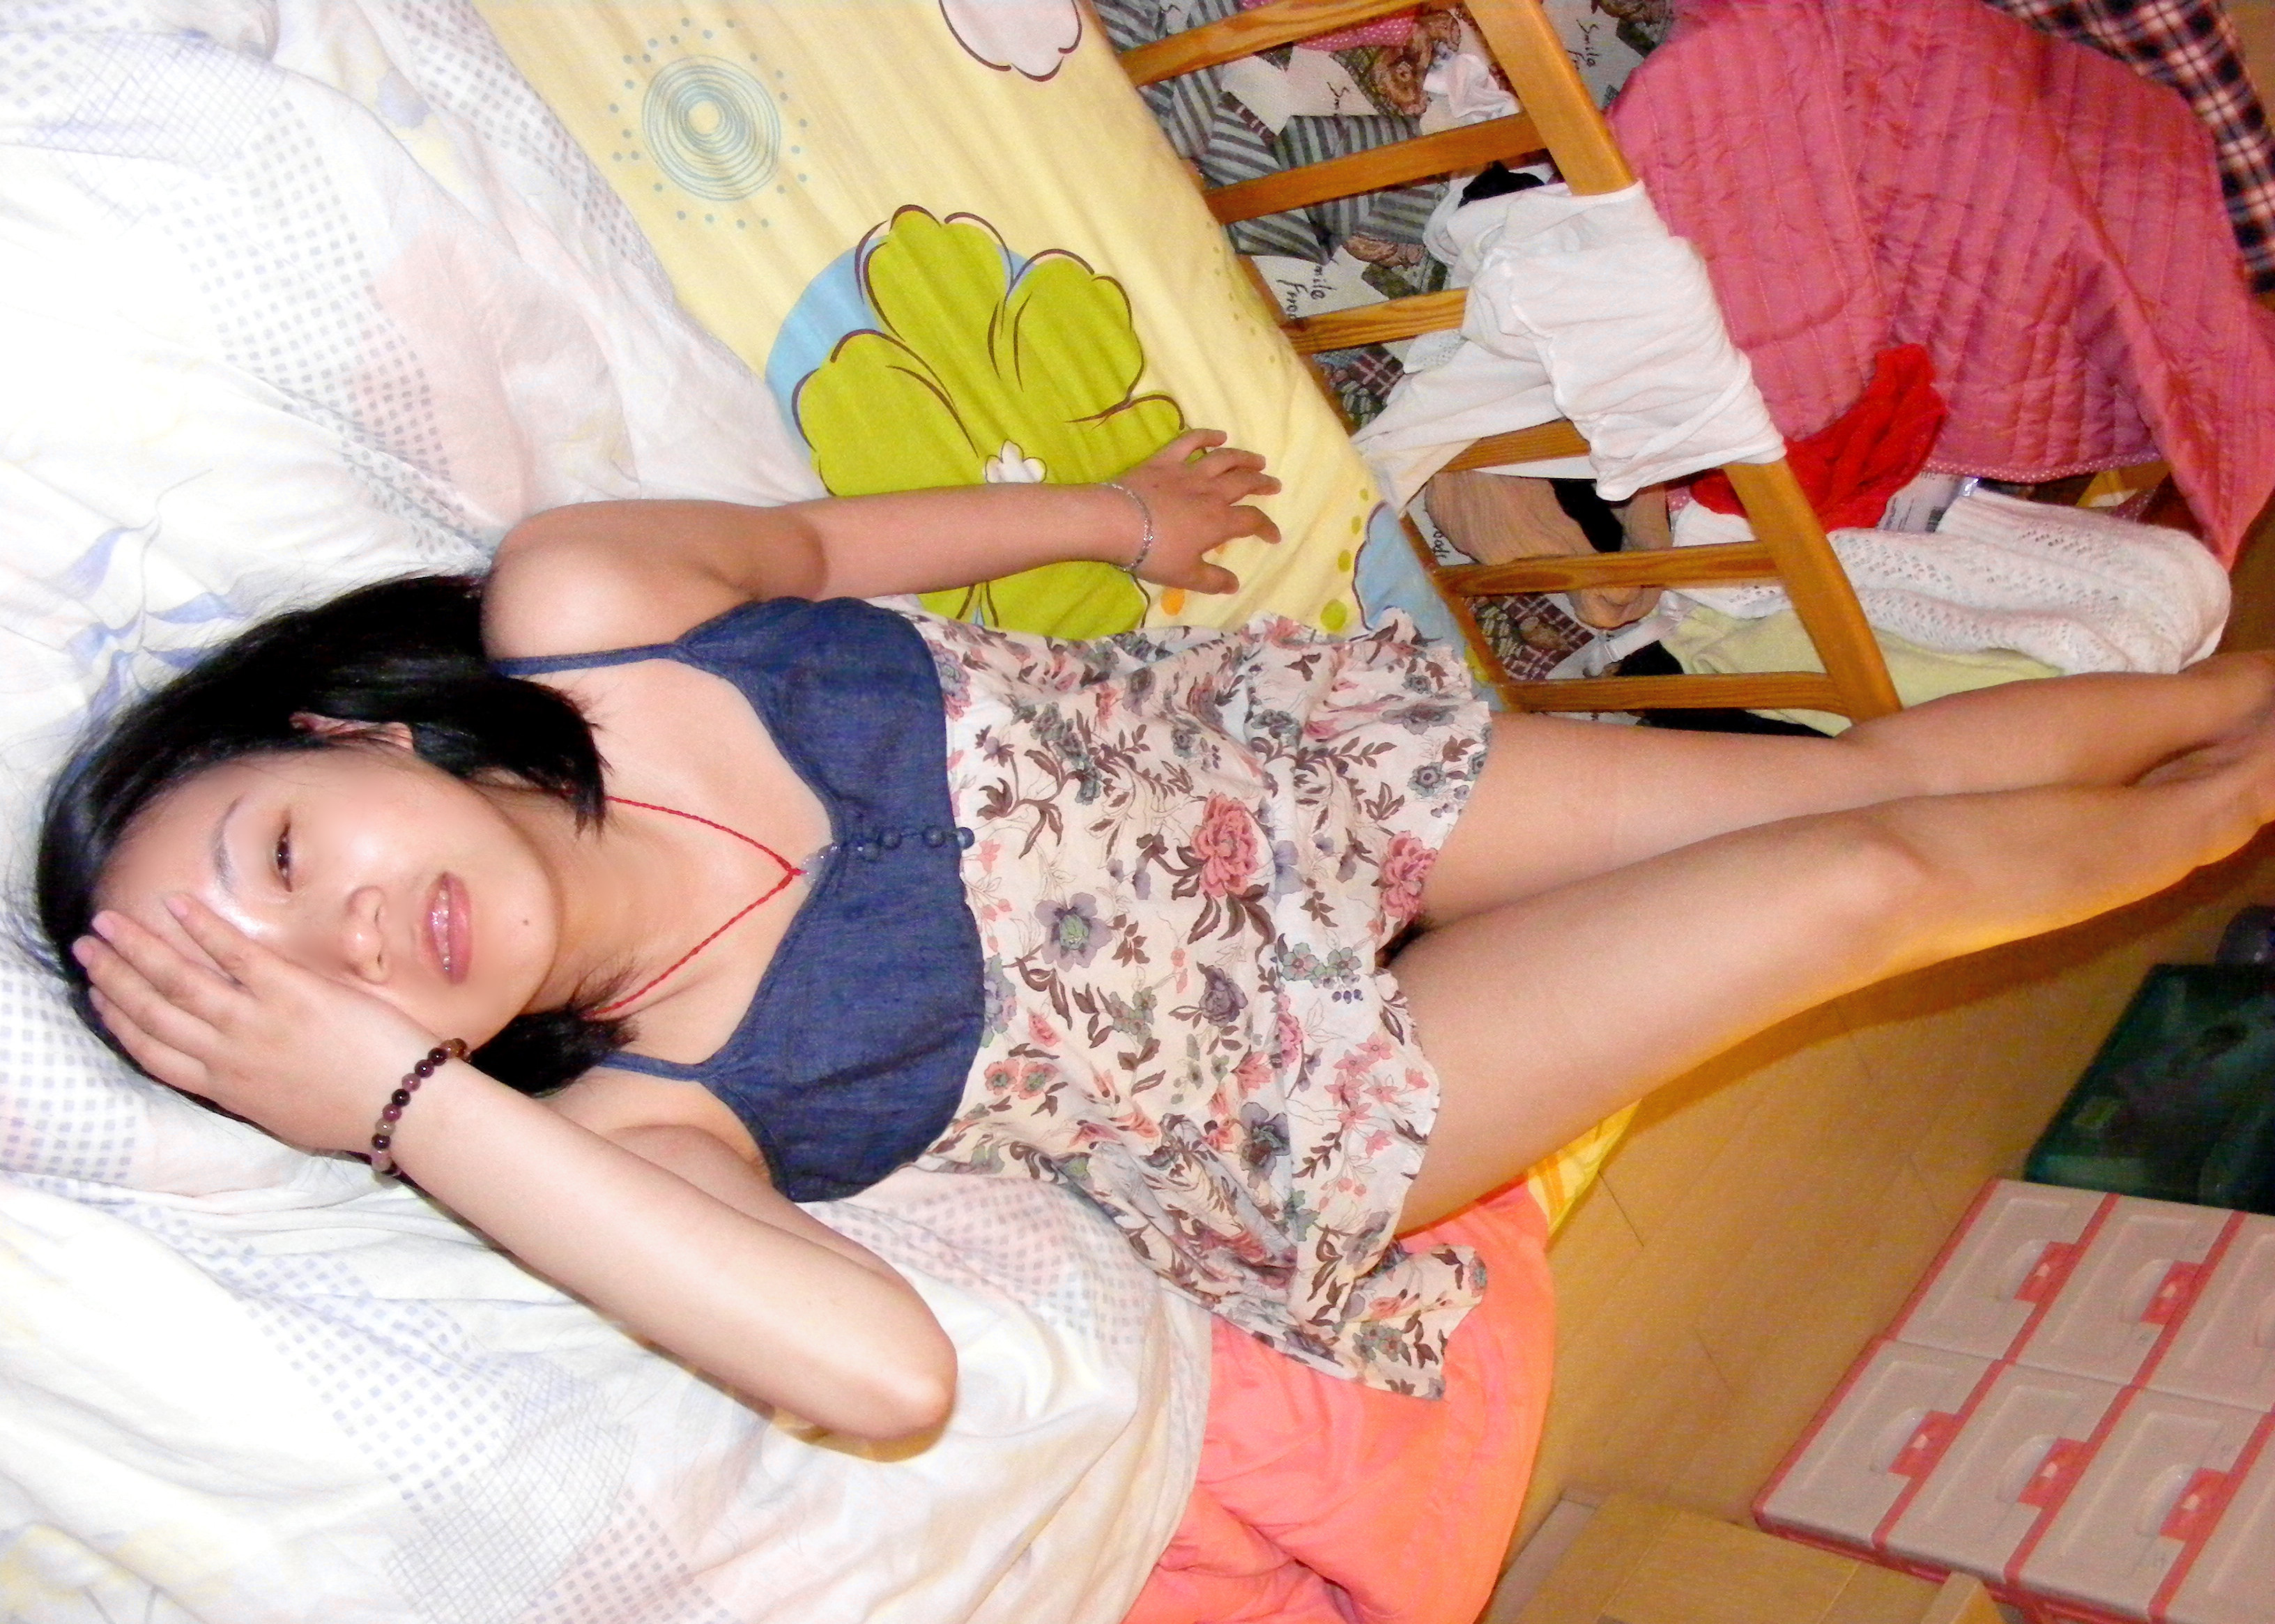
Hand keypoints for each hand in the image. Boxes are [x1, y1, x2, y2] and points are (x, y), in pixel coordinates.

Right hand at [74, 896, 443, 1153]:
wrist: (402, 1105)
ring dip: (137, 947)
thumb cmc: (354, 1113)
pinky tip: (175, 903)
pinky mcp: (290, 993)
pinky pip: (234, 954)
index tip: (98, 997)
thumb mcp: (284, 1115)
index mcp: (225, 1089)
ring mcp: (255, 1022)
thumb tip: (238, 1077)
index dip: (118, 1022)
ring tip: (108, 922)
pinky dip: (202, 927)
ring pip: (177, 981)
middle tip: (86, 948)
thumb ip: (252, 1091)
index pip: (151, 1053)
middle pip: (151, 1013)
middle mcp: (227, 1056)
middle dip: (111, 977)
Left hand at [1112, 429, 1282, 593]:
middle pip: (1244, 483)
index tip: (1274, 536)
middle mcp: (1210, 492)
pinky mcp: (1164, 461)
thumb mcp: (1185, 576)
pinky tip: (1218, 435)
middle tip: (1274, 484)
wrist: (1116, 523)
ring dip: (1243, 458)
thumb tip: (1234, 584)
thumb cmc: (1153, 553)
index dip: (1267, 527)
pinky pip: (1189, 442)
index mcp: (1218, 522)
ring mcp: (1187, 473)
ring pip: (1224, 459)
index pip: (1252, 521)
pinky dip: (1205, 436)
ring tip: (1257, 460)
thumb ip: (1212, 580)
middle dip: (1263, 484)